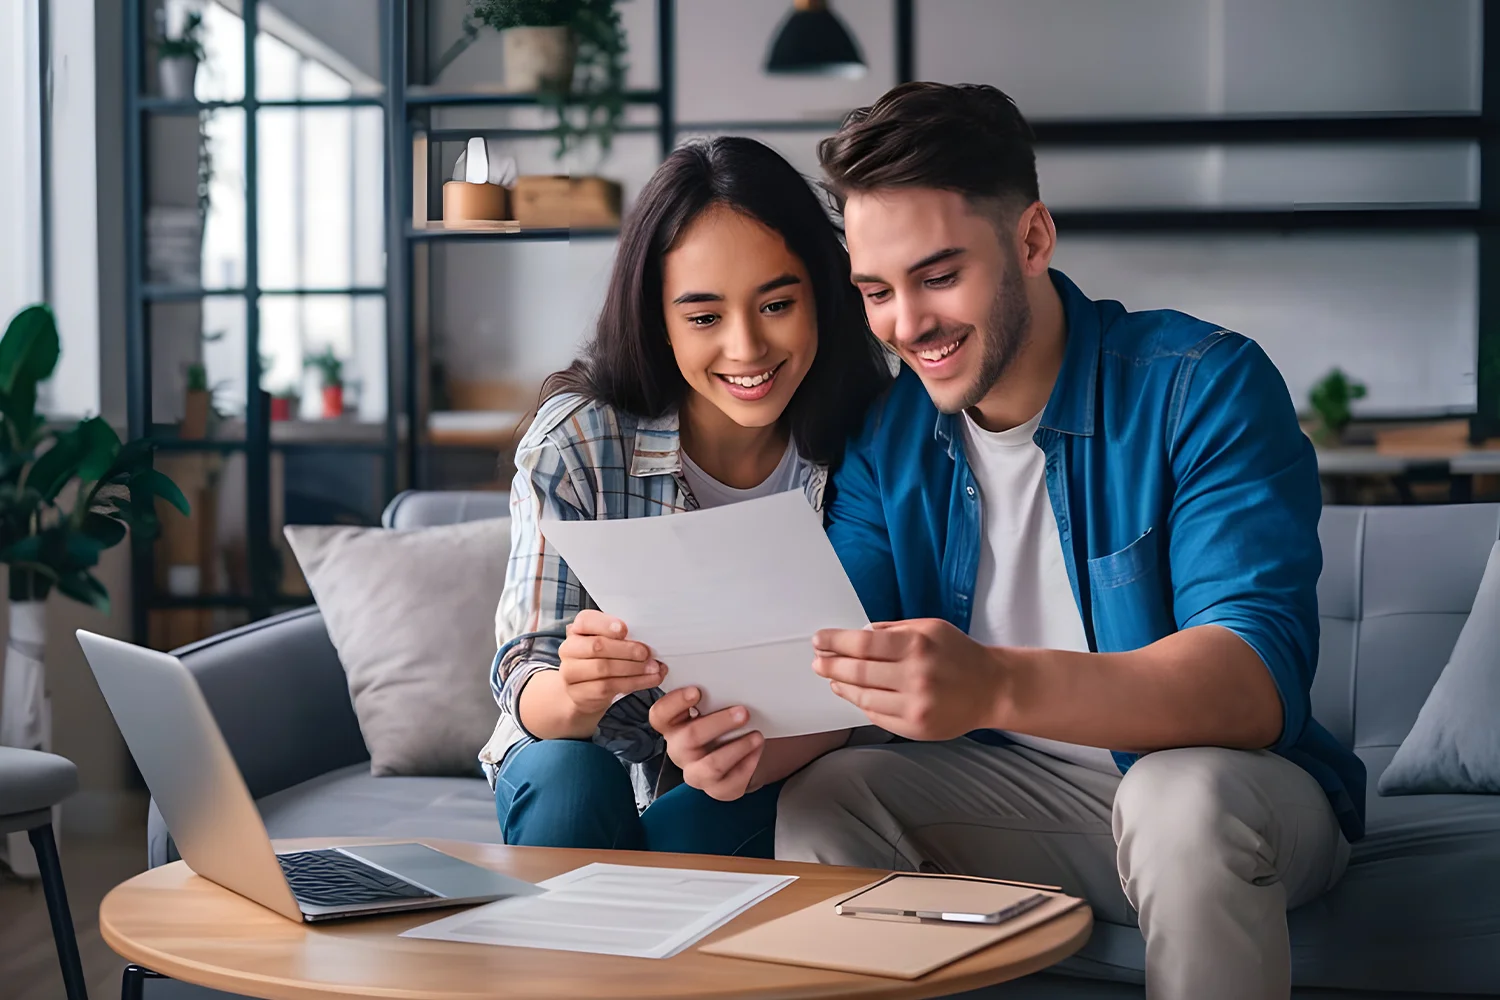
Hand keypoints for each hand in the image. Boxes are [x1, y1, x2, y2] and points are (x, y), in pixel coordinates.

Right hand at [557, 610, 664, 716]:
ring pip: (604, 668)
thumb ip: (622, 637)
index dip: (606, 624)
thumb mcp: (609, 642)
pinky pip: (609, 687)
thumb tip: (649, 637)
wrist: (582, 691)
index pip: (586, 620)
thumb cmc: (602, 659)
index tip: (625, 630)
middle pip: (597, 646)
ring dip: (634, 668)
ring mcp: (570, 672)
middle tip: (647, 653)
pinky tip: (650, 679)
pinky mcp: (579, 693)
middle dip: (627, 650)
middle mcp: (569, 649)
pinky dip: (634, 682)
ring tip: (654, 668)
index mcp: (577, 629)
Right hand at [649, 687, 763, 801]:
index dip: (675, 703)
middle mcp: (679, 750)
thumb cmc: (723, 724)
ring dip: (737, 747)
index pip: (660, 715)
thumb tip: (733, 680)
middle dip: (719, 723)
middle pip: (690, 737)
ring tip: (756, 736)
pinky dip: (748, 764)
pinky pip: (731, 782)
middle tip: (743, 712)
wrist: (741, 753)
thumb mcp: (714, 708)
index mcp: (673, 725)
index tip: (696, 691)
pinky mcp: (717, 790)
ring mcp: (696, 773)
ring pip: (711, 765)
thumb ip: (713, 697)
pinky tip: (757, 751)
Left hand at [812, 619, 1003, 740]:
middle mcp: (915, 676)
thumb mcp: (929, 628)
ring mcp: (915, 705)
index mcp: (917, 645)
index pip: (863, 644)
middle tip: (817, 660)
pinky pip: (876, 715)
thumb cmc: (959, 653)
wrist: (992, 689)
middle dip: (831, 664)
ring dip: (841, 685)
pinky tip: (851, 693)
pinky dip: (859, 703)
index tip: (819, 640)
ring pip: (863, 697)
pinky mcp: (915, 727)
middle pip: (858, 671)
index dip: (835, 642)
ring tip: (831, 676)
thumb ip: (893, 630)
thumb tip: (858, 634)